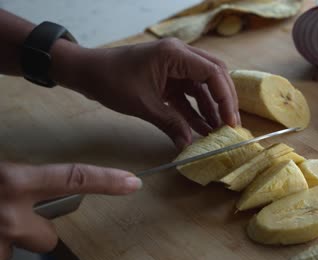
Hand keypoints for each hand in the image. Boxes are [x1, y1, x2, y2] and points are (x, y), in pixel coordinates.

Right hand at [0, 162, 140, 259]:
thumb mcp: (0, 175)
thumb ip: (21, 180)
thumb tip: (40, 186)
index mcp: (15, 181)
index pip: (73, 179)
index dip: (106, 181)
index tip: (131, 183)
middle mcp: (10, 213)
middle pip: (48, 238)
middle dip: (35, 232)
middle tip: (12, 216)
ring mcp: (0, 239)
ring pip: (20, 248)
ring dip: (8, 239)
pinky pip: (2, 255)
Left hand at [51, 38, 240, 149]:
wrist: (85, 72)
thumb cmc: (110, 80)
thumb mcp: (143, 105)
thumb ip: (170, 124)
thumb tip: (189, 145)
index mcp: (175, 54)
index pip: (213, 73)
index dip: (226, 98)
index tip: (230, 122)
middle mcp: (180, 56)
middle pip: (214, 76)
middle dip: (223, 102)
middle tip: (229, 126)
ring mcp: (174, 67)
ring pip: (202, 87)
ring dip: (209, 108)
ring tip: (216, 132)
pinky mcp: (168, 78)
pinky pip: (187, 94)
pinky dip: (193, 110)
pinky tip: (199, 128)